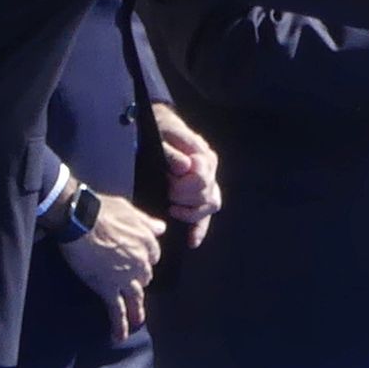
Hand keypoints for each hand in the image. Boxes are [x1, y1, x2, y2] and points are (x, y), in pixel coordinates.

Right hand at [63, 193, 164, 340]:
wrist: (80, 219)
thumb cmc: (102, 210)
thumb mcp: (130, 210)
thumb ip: (146, 222)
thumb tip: (161, 228)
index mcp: (148, 241)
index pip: (153, 255)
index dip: (144, 258)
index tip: (136, 260)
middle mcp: (141, 262)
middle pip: (144, 277)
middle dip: (138, 281)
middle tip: (130, 287)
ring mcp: (125, 277)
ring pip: (136, 297)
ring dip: (137, 311)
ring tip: (138, 322)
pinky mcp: (108, 288)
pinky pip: (117, 310)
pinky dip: (119, 325)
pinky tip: (120, 336)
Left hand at [149, 105, 219, 244]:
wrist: (158, 126)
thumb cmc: (159, 130)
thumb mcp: (160, 135)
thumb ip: (171, 152)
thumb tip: (183, 168)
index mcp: (203, 154)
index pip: (201, 179)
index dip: (182, 185)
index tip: (167, 179)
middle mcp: (210, 168)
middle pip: (206, 195)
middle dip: (182, 197)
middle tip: (165, 189)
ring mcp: (208, 181)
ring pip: (211, 205)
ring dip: (190, 211)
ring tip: (172, 208)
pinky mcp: (201, 193)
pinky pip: (206, 215)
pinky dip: (199, 229)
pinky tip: (191, 241)